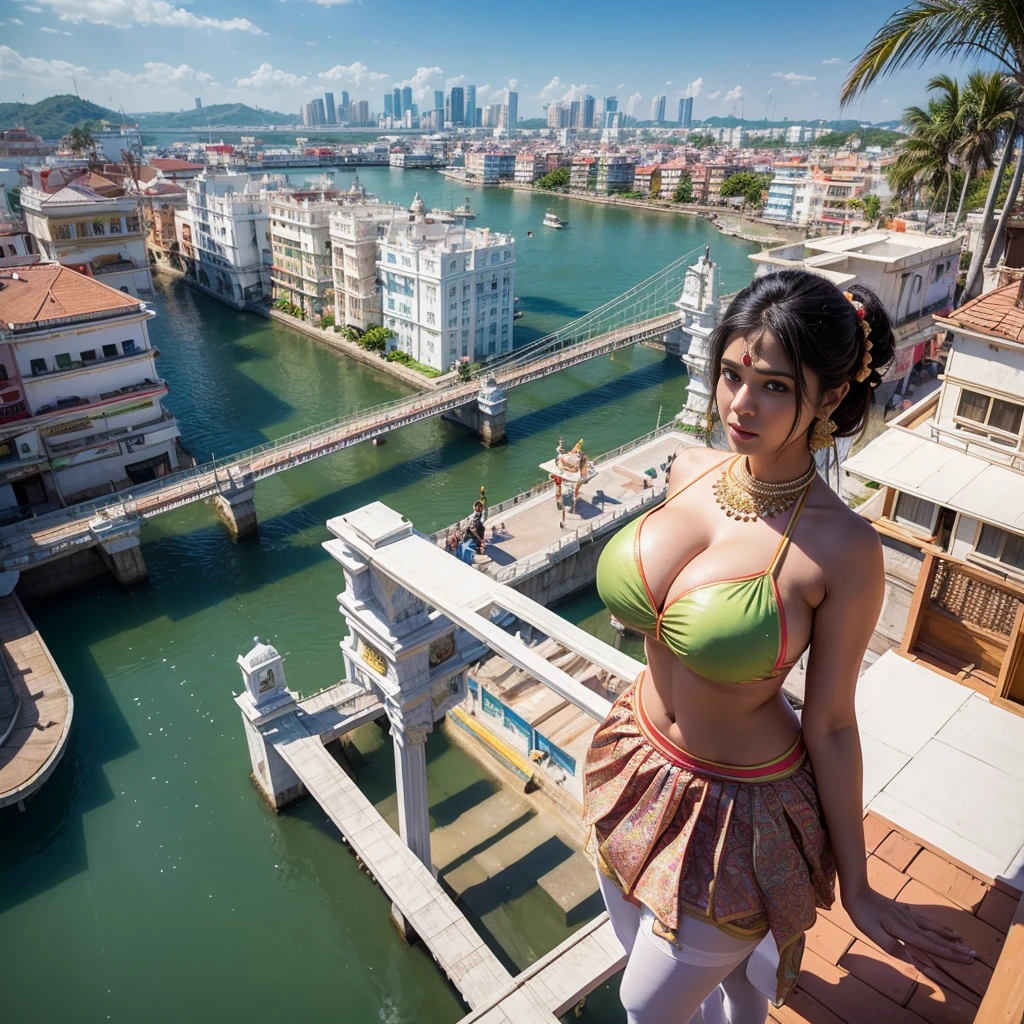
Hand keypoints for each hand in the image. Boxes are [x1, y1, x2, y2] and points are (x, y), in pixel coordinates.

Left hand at [843, 887, 975, 972]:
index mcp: (904, 930)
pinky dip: (934, 924)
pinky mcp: (902, 909)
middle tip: (973, 953)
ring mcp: (907, 914)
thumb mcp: (872, 933)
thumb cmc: (862, 914)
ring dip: (947, 934)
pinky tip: (936, 926)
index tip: (967, 958)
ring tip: (961, 939)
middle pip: (936, 937)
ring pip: (931, 926)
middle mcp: (909, 922)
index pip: (931, 945)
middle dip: (954, 947)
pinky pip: (923, 919)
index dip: (949, 953)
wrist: (856, 890)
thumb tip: (912, 960)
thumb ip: (892, 947)